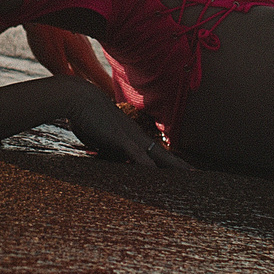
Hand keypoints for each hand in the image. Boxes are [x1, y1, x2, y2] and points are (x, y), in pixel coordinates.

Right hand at [59, 80, 192, 170]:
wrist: (78, 98)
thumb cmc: (86, 116)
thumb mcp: (99, 138)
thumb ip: (107, 149)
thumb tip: (109, 158)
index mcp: (131, 137)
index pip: (154, 152)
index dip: (168, 161)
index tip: (181, 169)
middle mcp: (135, 136)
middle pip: (163, 154)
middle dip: (178, 165)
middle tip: (195, 175)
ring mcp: (130, 137)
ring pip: (157, 155)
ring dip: (171, 166)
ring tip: (188, 175)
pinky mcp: (120, 138)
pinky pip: (138, 155)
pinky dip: (148, 166)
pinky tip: (157, 174)